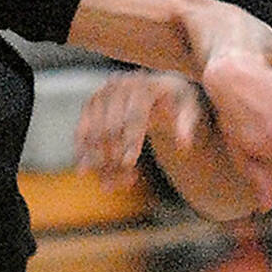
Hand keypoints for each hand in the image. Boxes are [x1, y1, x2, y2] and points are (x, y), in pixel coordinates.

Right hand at [74, 71, 201, 189]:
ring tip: (109, 186)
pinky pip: (82, 131)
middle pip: (111, 127)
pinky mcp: (90, 104)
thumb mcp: (189, 108)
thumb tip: (183, 145)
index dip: (130, 140)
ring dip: (98, 160)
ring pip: (93, 132)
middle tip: (123, 181)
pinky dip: (83, 152)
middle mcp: (118, 86)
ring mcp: (102, 93)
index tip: (128, 163)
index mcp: (143, 85)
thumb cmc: (177, 100)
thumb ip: (186, 124)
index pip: (134, 116)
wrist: (158, 87)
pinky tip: (85, 172)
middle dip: (114, 156)